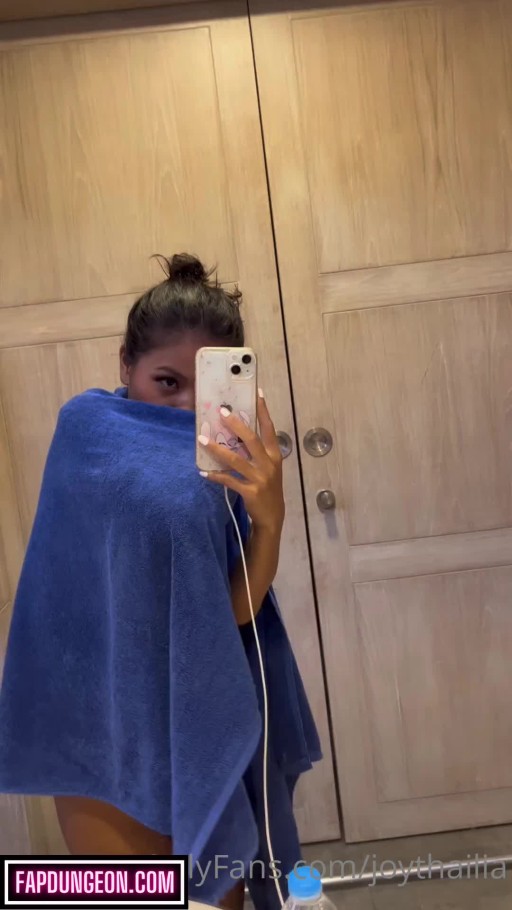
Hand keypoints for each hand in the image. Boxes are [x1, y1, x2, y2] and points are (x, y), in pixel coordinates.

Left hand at [198, 391, 284, 533]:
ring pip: (235, 460)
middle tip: (221, 412)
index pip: (269, 429)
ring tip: (202, 439)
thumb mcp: (269, 468)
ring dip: (217, 449)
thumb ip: (258, 452)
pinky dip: (215, 476)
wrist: (273, 516)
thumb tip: (237, 433)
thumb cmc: (269, 487)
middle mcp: (269, 464)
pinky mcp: (250, 492)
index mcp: (274, 455)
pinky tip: (203, 472)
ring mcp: (260, 478)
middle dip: (236, 425)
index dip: (264, 411)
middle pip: (251, 440)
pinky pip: (228, 481)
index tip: (258, 393)